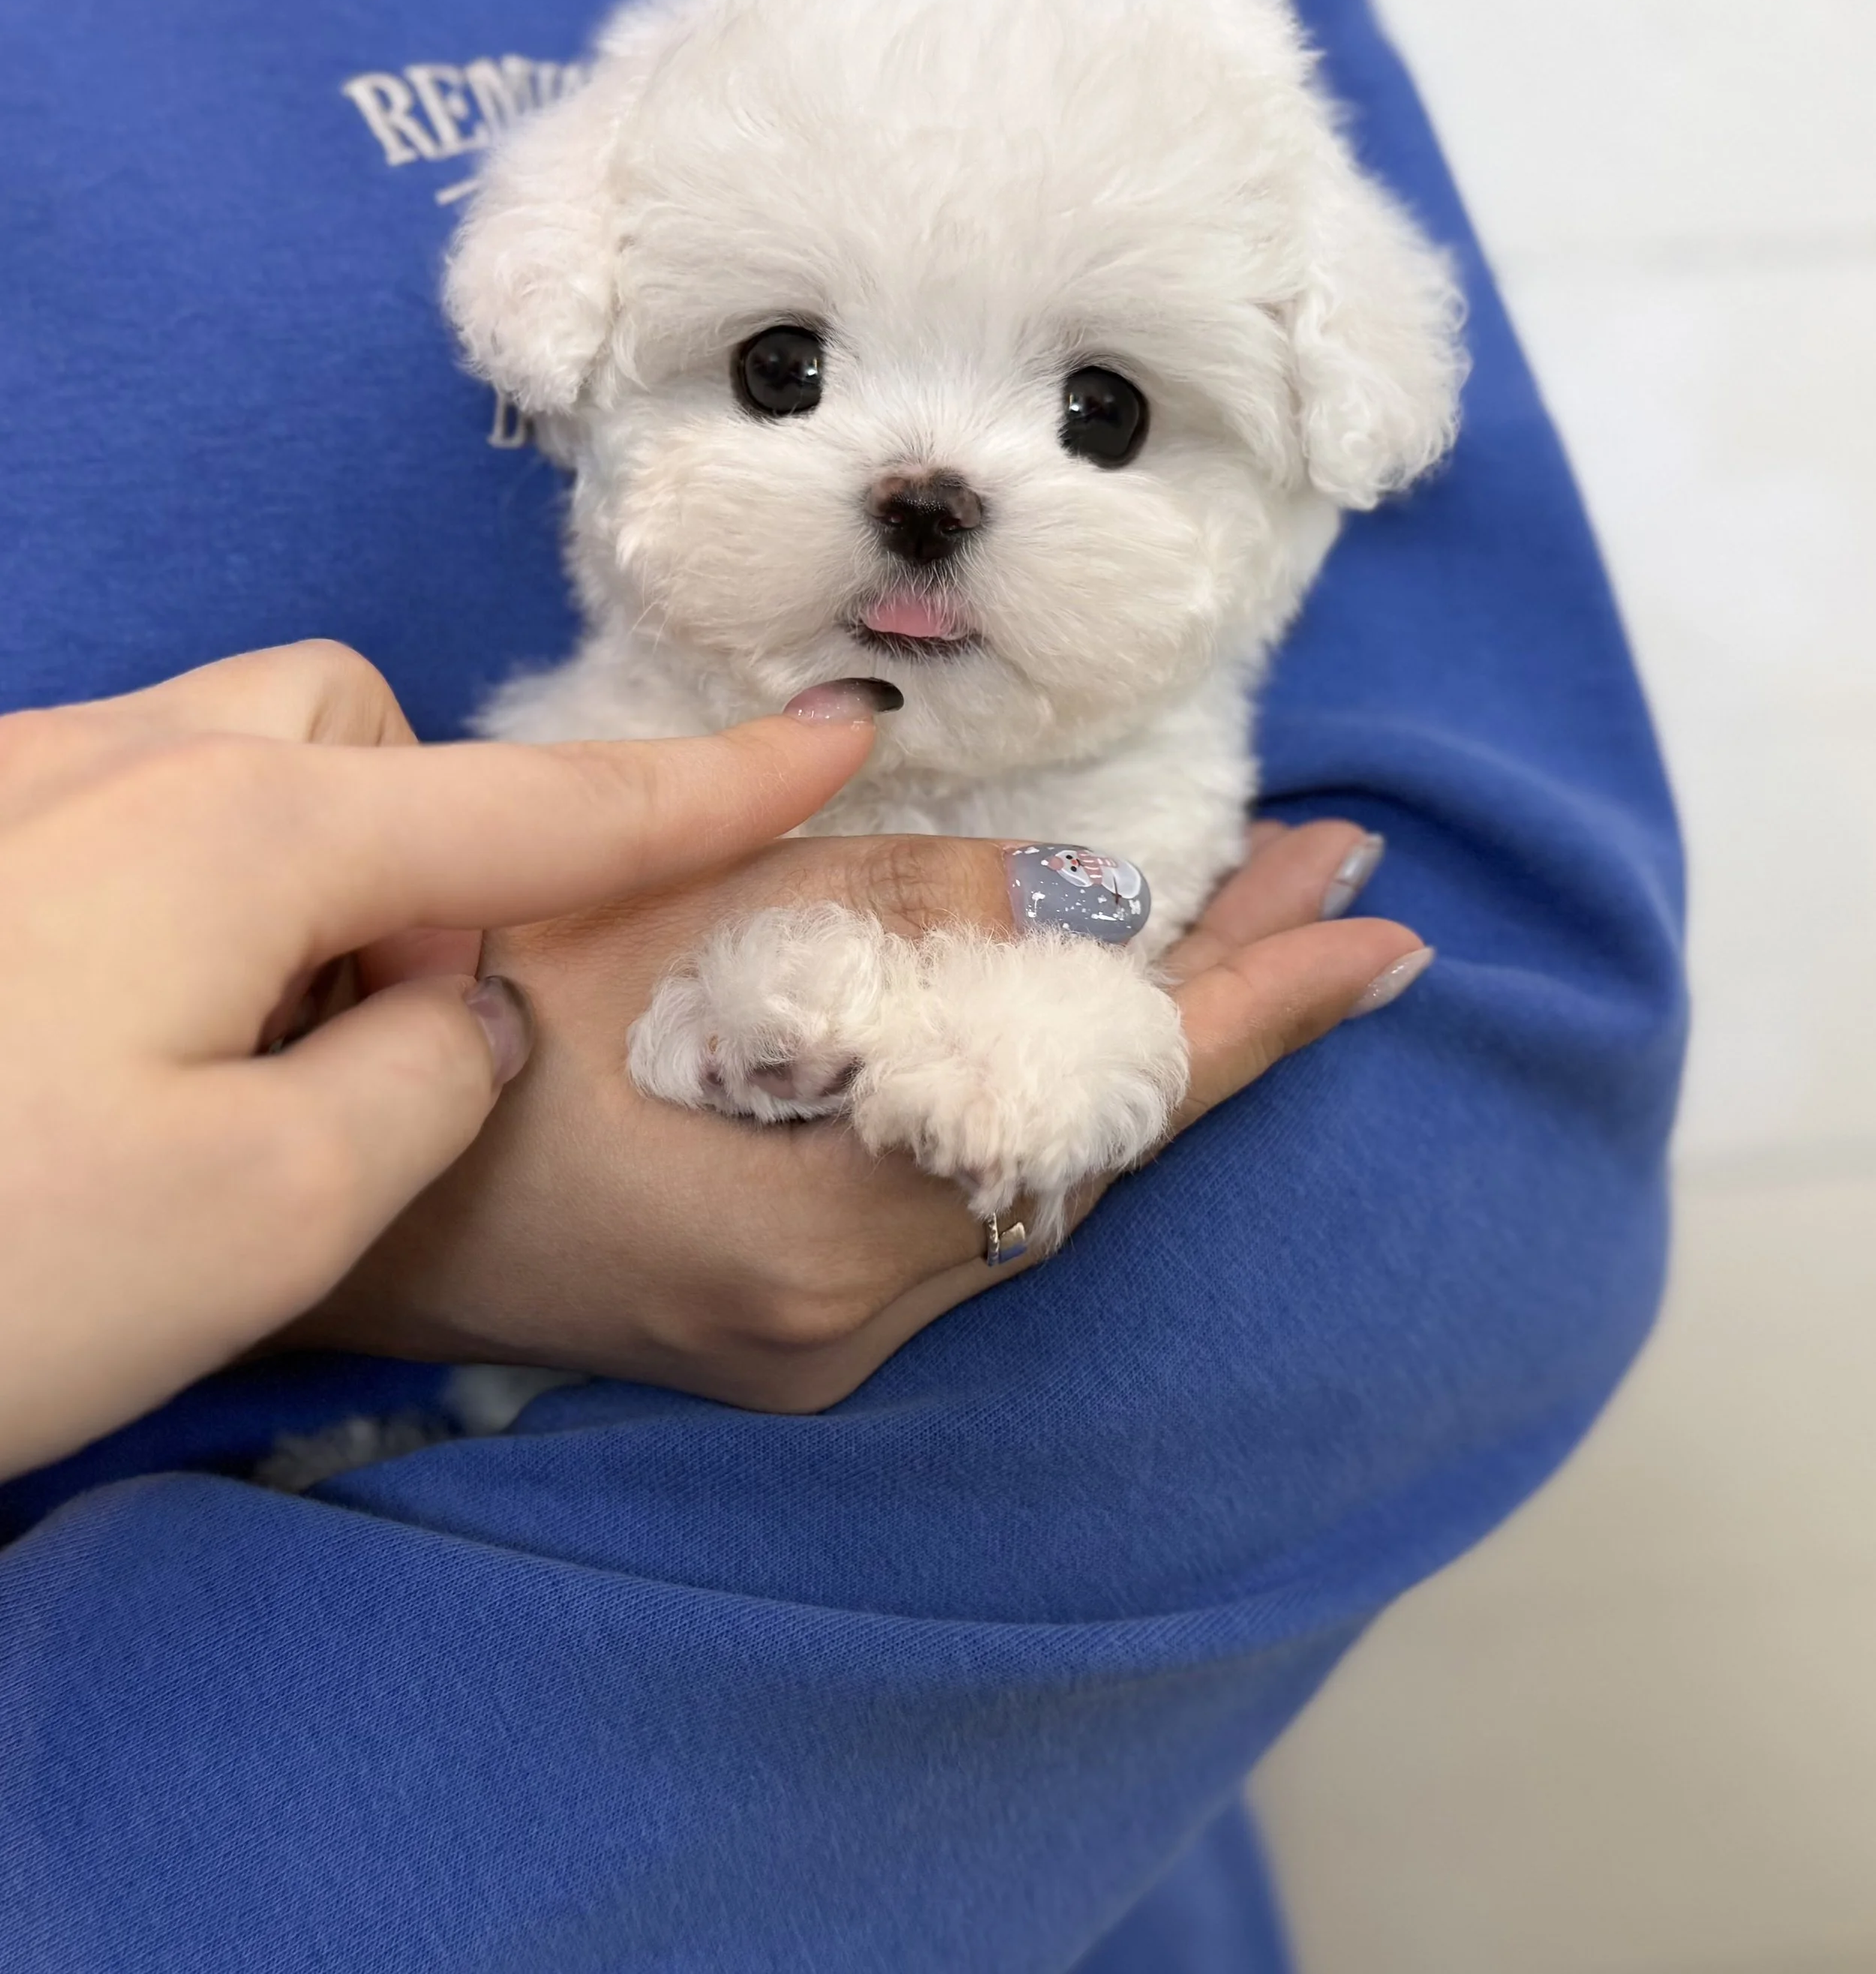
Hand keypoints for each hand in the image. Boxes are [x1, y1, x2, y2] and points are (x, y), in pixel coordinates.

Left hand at [0, 643, 892, 1480]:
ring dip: (291, 883)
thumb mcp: (275, 1209)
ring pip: (221, 766)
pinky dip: (175, 906)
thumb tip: (454, 1005)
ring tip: (222, 1059)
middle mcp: (112, 767)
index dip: (711, 781)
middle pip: (347, 733)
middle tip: (379, 1033)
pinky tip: (92, 1046)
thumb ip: (430, 1072)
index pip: (540, 805)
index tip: (842, 726)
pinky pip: (111, 817)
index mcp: (237, 835)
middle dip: (418, 845)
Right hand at [288, 816, 1428, 1413]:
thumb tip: (1090, 890)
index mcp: (815, 1225)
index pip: (1092, 1104)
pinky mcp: (803, 1337)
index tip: (1379, 927)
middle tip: (1335, 889)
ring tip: (1251, 929)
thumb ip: (886, 898)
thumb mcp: (651, 907)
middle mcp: (849, 1320)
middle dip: (1220, 1009)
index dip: (1249, 1006)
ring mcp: (826, 1347)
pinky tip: (1091, 1022)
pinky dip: (1046, 1105)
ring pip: (1039, 1186)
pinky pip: (973, 1212)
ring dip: (1139, 1052)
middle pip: (1091, 1151)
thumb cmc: (454, 1008)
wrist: (330, 1177)